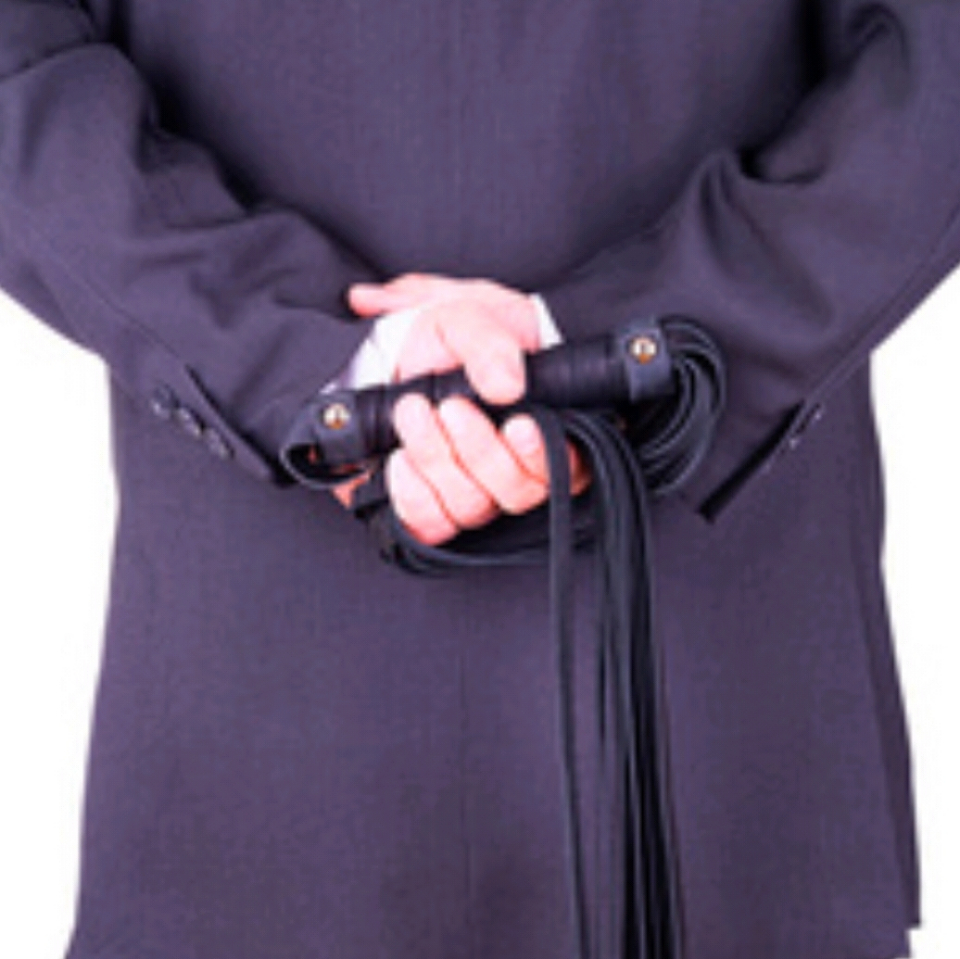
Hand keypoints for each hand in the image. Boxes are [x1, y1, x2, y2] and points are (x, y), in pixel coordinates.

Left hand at [331, 273, 589, 544]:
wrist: (384, 347)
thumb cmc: (441, 333)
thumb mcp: (468, 314)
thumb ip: (490, 344)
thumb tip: (509, 386)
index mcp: (543, 421)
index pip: (569, 465)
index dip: (543, 455)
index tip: (517, 425)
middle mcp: (513, 466)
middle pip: (517, 490)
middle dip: (477, 448)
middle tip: (448, 406)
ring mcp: (473, 491)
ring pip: (472, 506)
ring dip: (437, 458)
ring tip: (410, 412)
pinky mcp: (432, 507)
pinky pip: (432, 525)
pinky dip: (412, 492)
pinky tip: (399, 459)